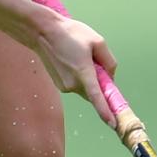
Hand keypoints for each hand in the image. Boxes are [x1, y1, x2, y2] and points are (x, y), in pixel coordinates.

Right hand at [34, 13, 118, 128]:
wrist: (42, 32)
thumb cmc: (70, 33)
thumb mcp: (97, 41)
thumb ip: (108, 61)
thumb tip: (110, 76)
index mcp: (83, 73)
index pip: (96, 97)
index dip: (106, 112)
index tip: (114, 124)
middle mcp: (73, 84)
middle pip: (94, 92)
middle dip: (99, 82)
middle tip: (95, 61)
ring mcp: (64, 86)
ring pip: (85, 88)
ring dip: (88, 78)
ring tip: (79, 55)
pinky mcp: (59, 85)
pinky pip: (76, 85)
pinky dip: (79, 77)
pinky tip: (72, 59)